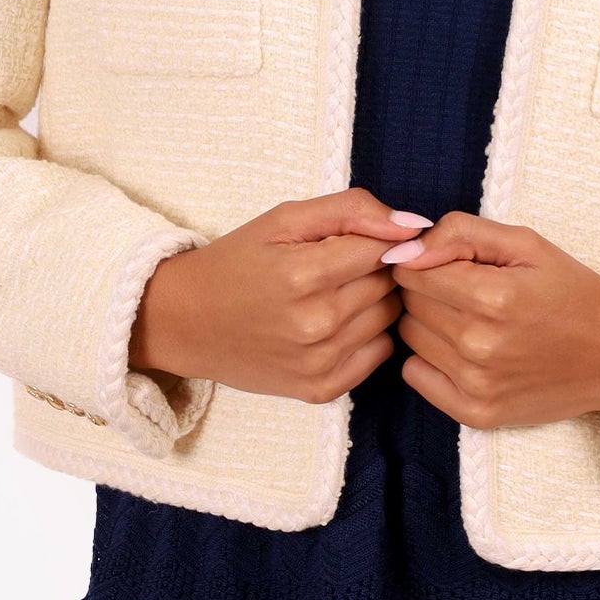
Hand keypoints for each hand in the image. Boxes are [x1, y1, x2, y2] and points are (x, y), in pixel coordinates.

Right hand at [129, 187, 432, 402]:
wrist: (186, 322)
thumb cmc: (237, 262)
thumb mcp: (283, 220)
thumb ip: (351, 210)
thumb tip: (413, 224)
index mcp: (302, 273)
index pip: (383, 248)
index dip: (377, 238)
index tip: (357, 239)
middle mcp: (314, 323)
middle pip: (389, 283)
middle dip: (375, 268)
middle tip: (338, 266)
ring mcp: (318, 361)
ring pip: (389, 317)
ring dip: (373, 301)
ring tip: (334, 292)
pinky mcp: (320, 389)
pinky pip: (380, 353)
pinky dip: (367, 335)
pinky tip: (335, 324)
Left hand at [390, 211, 599, 429]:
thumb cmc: (571, 292)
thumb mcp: (526, 243)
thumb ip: (460, 233)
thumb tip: (405, 250)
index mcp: (492, 296)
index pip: (410, 269)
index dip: (427, 261)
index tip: (456, 265)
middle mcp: (479, 344)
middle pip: (408, 303)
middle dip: (429, 289)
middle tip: (470, 292)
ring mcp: (477, 384)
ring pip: (410, 337)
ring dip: (431, 323)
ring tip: (474, 321)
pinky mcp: (476, 414)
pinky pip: (416, 376)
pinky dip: (430, 360)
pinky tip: (465, 352)